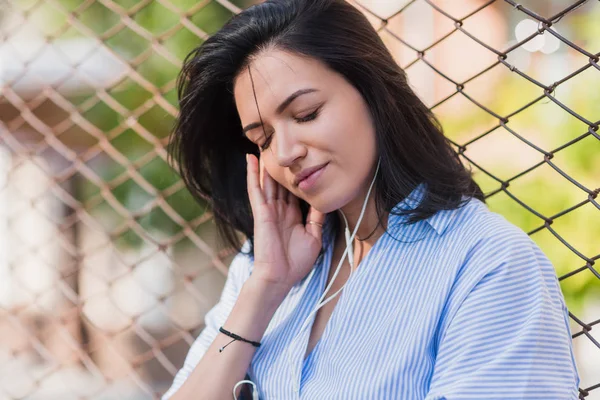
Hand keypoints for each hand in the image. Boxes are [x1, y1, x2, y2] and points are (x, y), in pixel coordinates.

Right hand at [245, 153, 324, 290]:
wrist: (280, 277)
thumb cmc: (296, 262)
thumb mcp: (313, 236)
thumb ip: (317, 218)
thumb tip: (324, 201)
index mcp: (292, 215)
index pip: (294, 190)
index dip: (296, 175)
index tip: (302, 159)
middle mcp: (280, 210)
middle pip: (280, 182)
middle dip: (281, 165)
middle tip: (280, 144)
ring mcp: (269, 210)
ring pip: (267, 182)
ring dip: (265, 164)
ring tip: (264, 144)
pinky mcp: (261, 212)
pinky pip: (256, 190)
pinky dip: (253, 175)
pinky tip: (251, 159)